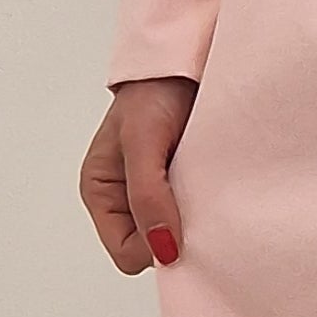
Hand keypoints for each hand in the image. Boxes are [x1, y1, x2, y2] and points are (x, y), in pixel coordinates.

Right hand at [82, 77, 196, 273]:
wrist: (186, 62)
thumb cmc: (153, 93)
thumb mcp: (143, 142)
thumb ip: (148, 196)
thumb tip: (164, 251)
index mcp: (102, 194)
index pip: (127, 254)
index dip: (154, 244)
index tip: (179, 217)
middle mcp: (127, 201)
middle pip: (153, 250)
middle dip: (176, 233)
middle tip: (195, 197)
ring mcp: (158, 196)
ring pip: (178, 236)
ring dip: (194, 218)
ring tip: (203, 184)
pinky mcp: (185, 187)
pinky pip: (198, 218)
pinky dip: (208, 206)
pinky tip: (214, 184)